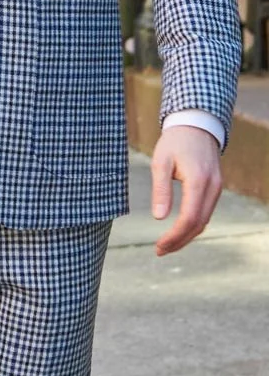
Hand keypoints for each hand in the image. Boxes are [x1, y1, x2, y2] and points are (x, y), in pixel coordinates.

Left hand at [151, 126, 221, 254]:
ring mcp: (217, 188)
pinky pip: (206, 212)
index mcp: (198, 181)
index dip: (175, 236)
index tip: (159, 246)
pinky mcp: (215, 188)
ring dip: (186, 236)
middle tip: (159, 251)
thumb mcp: (161, 162)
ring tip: (166, 245)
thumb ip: (161, 190)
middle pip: (199, 224)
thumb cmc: (174, 142)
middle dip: (179, 241)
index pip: (189, 218)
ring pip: (204, 221)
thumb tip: (158, 218)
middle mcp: (212, 188)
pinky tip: (179, 231)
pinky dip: (193, 225)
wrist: (196, 125)